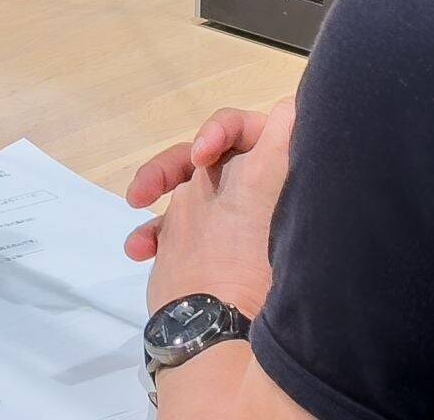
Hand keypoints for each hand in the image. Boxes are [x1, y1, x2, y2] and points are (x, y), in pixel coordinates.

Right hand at [130, 98, 294, 316]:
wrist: (216, 329)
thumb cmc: (240, 254)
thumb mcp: (264, 186)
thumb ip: (282, 140)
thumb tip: (295, 104)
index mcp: (261, 176)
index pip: (243, 129)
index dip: (221, 129)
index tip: (205, 155)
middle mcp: (240, 194)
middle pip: (204, 153)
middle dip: (174, 160)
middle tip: (154, 185)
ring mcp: (215, 221)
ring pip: (179, 183)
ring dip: (153, 182)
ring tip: (137, 201)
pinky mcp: (190, 248)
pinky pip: (164, 226)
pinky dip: (148, 231)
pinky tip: (140, 249)